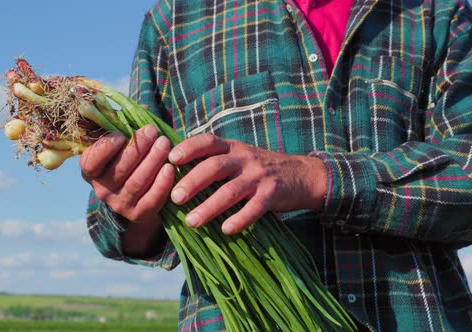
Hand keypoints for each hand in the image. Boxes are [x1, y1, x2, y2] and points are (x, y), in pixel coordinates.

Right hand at [80, 125, 173, 224]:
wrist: (141, 194)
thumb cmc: (131, 157)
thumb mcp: (124, 141)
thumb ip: (127, 124)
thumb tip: (143, 109)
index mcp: (92, 170)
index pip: (91, 162)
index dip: (104, 149)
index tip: (120, 135)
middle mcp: (102, 189)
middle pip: (119, 170)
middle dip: (137, 148)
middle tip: (152, 131)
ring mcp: (120, 204)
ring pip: (137, 183)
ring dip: (152, 161)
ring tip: (164, 143)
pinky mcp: (139, 214)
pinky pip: (151, 199)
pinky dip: (162, 183)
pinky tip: (170, 168)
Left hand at [168, 134, 326, 234]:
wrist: (302, 175)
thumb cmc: (259, 169)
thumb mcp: (239, 157)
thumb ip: (215, 161)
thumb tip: (176, 174)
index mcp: (232, 147)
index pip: (208, 142)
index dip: (188, 148)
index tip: (170, 158)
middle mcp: (244, 158)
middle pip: (214, 167)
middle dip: (192, 182)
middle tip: (174, 198)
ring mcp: (259, 176)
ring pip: (231, 191)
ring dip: (209, 207)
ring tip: (191, 221)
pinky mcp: (273, 194)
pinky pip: (255, 208)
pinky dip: (240, 220)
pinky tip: (226, 230)